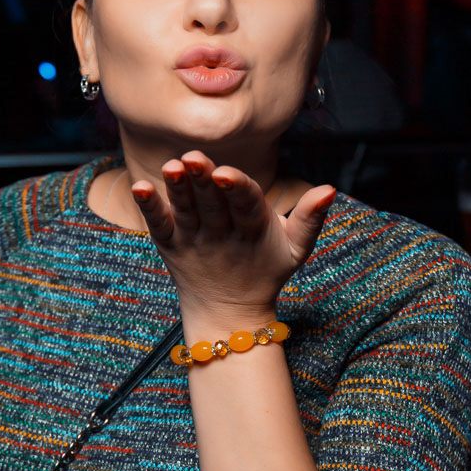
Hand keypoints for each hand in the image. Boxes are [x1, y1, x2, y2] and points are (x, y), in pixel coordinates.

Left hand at [130, 151, 335, 318]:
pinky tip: (140, 187)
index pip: (245, 205)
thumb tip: (330, 188)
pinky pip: (158, 225)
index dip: (237, 189)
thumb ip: (311, 218)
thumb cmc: (266, 270)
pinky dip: (149, 208)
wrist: (229, 313)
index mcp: (253, 230)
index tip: (226, 173)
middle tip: (192, 157)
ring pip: (185, 211)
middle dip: (203, 180)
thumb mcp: (296, 249)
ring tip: (171, 166)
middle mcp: (221, 235)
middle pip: (212, 204)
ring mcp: (193, 241)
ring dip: (177, 189)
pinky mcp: (170, 245)